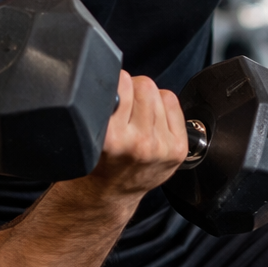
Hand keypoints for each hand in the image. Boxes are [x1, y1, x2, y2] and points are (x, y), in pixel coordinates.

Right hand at [86, 72, 185, 197]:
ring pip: (159, 93)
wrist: (111, 192)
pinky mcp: (177, 149)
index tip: (112, 93)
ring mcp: (160, 147)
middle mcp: (138, 143)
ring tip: (136, 117)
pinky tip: (151, 122)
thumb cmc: (98, 161)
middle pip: (144, 85)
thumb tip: (114, 74)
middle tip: (124, 106)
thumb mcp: (90, 133)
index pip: (121, 82)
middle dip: (132, 89)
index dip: (115, 83)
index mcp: (111, 138)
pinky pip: (172, 103)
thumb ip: (101, 104)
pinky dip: (163, 106)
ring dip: (147, 99)